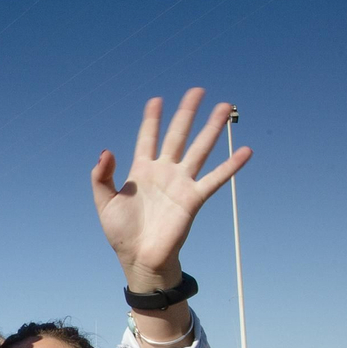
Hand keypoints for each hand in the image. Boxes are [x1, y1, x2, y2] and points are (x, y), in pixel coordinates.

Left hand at [91, 88, 251, 291]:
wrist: (139, 258)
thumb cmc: (121, 233)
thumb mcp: (104, 202)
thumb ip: (101, 176)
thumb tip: (106, 151)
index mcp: (141, 170)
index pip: (147, 137)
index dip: (152, 119)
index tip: (156, 99)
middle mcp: (164, 171)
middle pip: (178, 135)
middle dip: (187, 112)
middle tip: (198, 89)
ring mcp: (180, 183)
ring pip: (199, 148)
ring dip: (211, 128)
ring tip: (224, 107)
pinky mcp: (194, 198)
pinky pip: (215, 178)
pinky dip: (231, 165)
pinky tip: (245, 150)